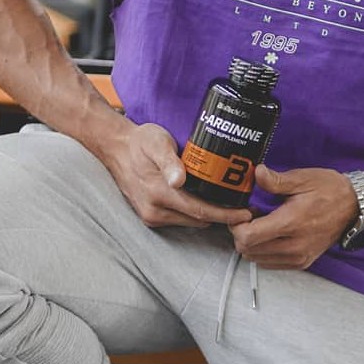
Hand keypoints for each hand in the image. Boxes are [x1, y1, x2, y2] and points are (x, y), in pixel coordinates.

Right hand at [104, 121, 252, 229]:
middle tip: (246, 209)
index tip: (245, 214)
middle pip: (198, 219)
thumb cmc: (140, 142)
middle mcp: (154, 210)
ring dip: (209, 216)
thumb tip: (178, 180)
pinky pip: (180, 219)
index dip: (225, 215)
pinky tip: (207, 203)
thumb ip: (169, 162)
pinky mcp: (150, 216)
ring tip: (230, 205)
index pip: (200, 211)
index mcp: (158, 193)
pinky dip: (195, 214)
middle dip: (223, 217)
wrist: (117, 149)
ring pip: (190, 221)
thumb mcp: (157, 143)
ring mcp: (151, 216)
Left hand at [230, 164, 356, 269]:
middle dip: (241, 233)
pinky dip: (263, 252)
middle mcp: (294, 245)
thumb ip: (276, 180)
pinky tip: (271, 235)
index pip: (248, 237)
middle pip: (248, 251)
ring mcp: (299, 257)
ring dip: (252, 244)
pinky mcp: (302, 262)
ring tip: (262, 225)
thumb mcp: (302, 178)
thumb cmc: (331, 191)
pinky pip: (270, 264)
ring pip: (256, 260)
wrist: (355, 207)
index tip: (244, 212)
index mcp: (292, 223)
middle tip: (251, 216)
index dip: (238, 224)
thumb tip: (257, 174)